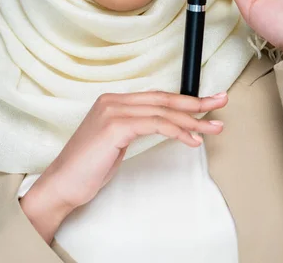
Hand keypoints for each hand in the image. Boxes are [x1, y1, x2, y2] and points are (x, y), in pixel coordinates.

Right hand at [23, 90, 226, 215]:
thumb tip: (163, 124)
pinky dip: (177, 130)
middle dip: (196, 101)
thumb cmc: (88, 168)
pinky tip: (192, 138)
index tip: (206, 102)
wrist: (62, 185)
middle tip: (221, 102)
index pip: (156, 97)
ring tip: (214, 127)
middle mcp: (113, 101)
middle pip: (163, 99)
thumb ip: (135, 127)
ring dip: (193, 119)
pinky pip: (155, 124)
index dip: (183, 99)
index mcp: (113, 101)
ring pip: (163, 111)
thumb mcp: (116, 142)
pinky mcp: (115, 126)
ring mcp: (113, 111)